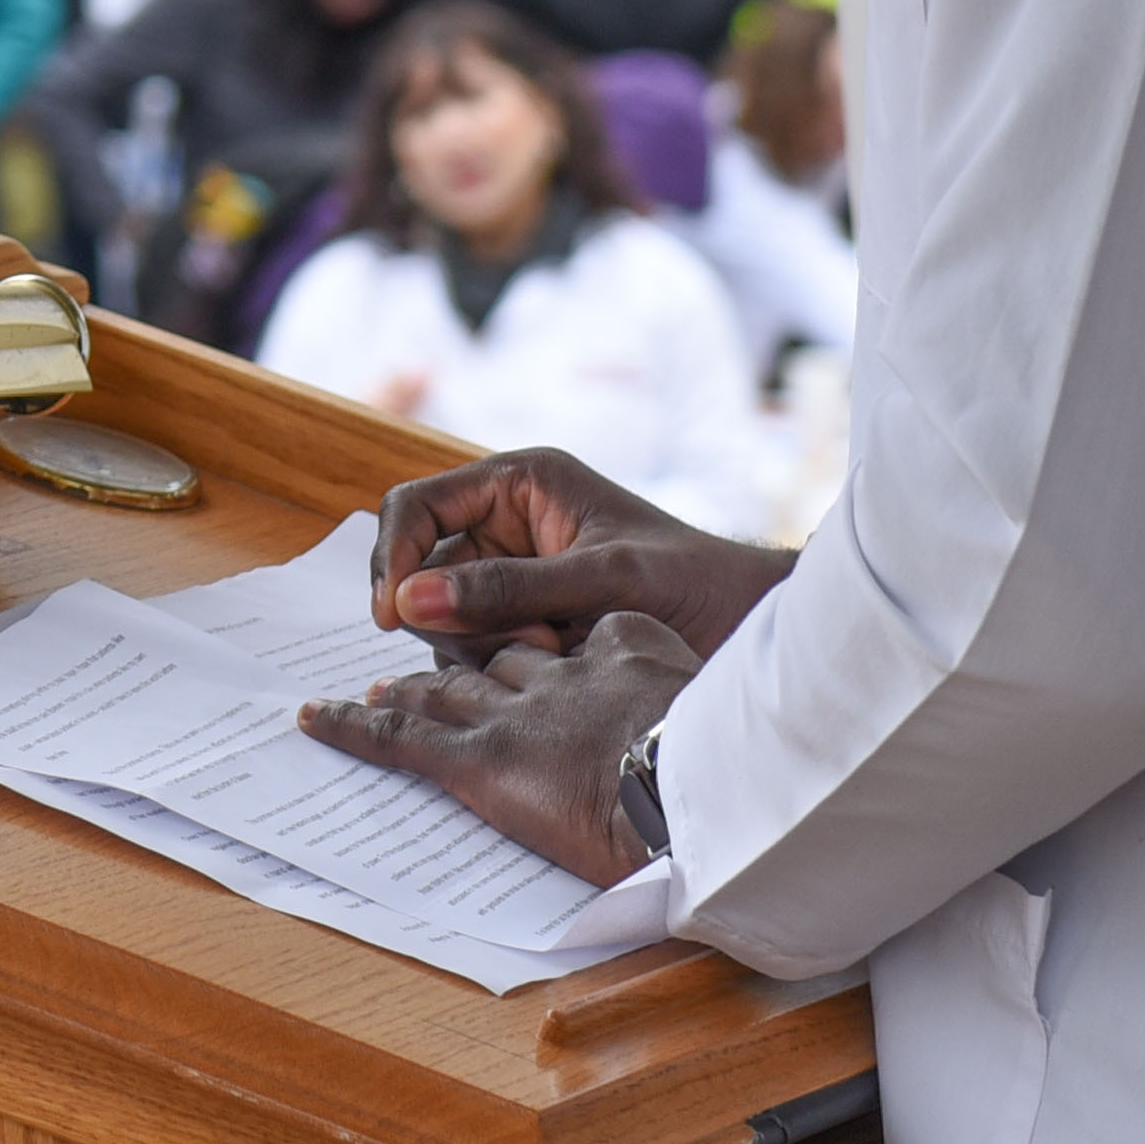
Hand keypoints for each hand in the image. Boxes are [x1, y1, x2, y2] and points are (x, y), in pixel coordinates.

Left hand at [297, 608, 699, 882]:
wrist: (694, 795)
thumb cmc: (727, 772)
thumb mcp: (728, 723)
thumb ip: (708, 719)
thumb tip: (708, 751)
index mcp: (627, 659)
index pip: (580, 646)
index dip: (553, 652)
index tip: (542, 652)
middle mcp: (561, 677)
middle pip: (502, 662)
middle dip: (471, 663)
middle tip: (441, 665)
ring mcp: (512, 715)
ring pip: (445, 690)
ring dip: (410, 689)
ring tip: (382, 687)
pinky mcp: (475, 758)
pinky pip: (398, 738)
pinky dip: (352, 726)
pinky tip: (315, 718)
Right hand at [370, 449, 791, 663]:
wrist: (752, 628)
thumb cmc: (694, 583)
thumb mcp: (602, 580)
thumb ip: (507, 589)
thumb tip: (410, 601)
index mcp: (520, 482)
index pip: (417, 506)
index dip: (395, 555)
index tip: (392, 614)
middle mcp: (507, 521)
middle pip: (422, 566)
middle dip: (452, 610)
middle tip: (524, 639)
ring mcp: (514, 572)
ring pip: (444, 612)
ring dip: (482, 641)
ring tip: (554, 648)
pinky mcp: (526, 617)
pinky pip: (475, 642)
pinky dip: (501, 661)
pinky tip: (558, 659)